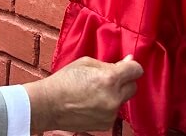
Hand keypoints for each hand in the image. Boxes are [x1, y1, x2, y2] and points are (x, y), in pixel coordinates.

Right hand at [23, 55, 142, 133]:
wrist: (49, 105)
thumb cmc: (64, 81)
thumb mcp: (85, 63)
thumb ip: (109, 63)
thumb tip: (128, 61)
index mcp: (109, 78)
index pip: (136, 70)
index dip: (131, 67)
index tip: (126, 67)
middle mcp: (113, 97)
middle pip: (133, 87)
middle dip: (123, 81)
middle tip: (105, 80)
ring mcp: (110, 113)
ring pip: (122, 100)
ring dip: (113, 95)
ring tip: (92, 93)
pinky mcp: (106, 124)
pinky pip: (113, 111)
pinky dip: (106, 106)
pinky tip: (90, 103)